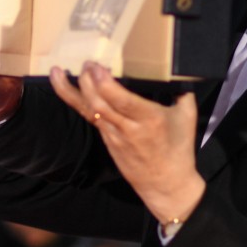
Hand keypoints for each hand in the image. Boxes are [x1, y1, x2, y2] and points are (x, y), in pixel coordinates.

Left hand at [49, 62, 204, 224]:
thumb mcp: (187, 117)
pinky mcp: (106, 139)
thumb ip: (183, 90)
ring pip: (89, 110)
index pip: (122, 102)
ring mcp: (114, 135)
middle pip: (100, 104)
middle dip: (87, 82)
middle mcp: (128, 128)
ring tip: (59, 71)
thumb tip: (178, 67)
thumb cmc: (179, 148)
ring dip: (73, 89)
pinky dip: (73, 99)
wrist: (166, 184)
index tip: (98, 67)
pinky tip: (61, 84)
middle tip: (86, 62)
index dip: (106, 84)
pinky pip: (88, 116)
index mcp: (150, 119)